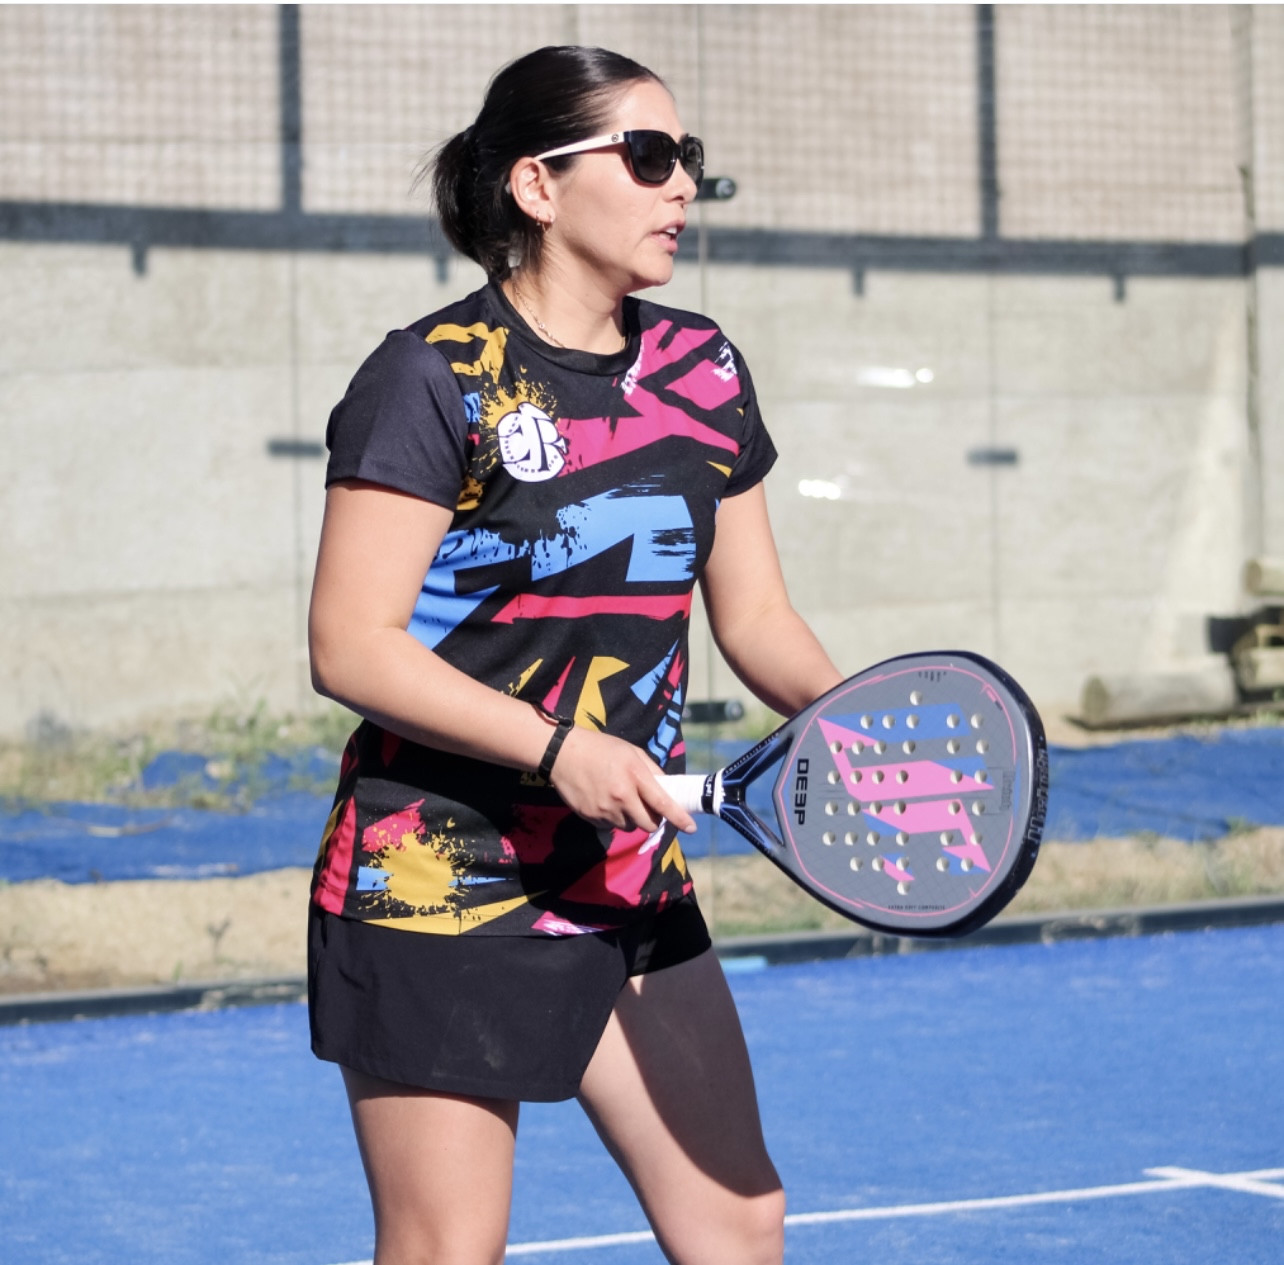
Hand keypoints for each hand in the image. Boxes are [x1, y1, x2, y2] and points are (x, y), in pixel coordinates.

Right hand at [547, 727, 696, 834]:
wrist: (562, 753)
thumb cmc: (601, 748)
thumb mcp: (632, 752)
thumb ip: (652, 771)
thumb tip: (667, 788)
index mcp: (635, 776)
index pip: (663, 803)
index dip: (679, 818)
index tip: (691, 828)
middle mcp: (621, 797)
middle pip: (647, 824)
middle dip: (652, 821)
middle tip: (648, 809)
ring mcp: (604, 809)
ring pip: (628, 827)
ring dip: (631, 819)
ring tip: (620, 800)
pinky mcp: (590, 817)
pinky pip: (610, 826)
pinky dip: (613, 819)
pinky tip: (604, 801)